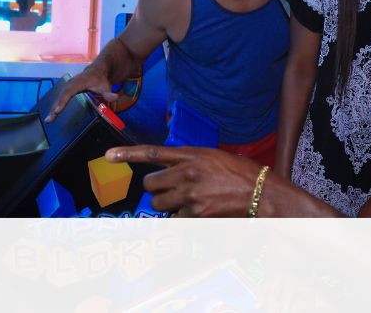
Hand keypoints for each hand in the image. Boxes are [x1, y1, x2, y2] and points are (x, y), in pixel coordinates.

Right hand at [45, 69, 117, 122]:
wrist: (97, 70)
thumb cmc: (100, 79)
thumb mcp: (106, 86)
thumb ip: (108, 93)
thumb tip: (115, 97)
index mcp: (79, 82)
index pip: (69, 92)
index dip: (63, 101)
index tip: (58, 110)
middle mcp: (71, 84)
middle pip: (61, 97)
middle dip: (55, 108)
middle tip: (49, 120)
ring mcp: (68, 86)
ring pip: (59, 98)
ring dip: (53, 109)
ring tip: (49, 120)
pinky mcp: (67, 90)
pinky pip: (60, 99)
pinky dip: (56, 107)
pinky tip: (52, 116)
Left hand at [107, 145, 261, 216]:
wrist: (261, 193)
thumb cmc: (241, 173)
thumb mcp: (214, 156)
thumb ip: (190, 160)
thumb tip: (171, 168)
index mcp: (192, 155)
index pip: (153, 153)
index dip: (128, 154)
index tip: (109, 156)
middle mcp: (187, 173)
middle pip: (151, 184)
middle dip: (157, 188)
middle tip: (171, 189)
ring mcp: (189, 194)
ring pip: (159, 202)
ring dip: (168, 203)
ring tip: (187, 200)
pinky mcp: (194, 213)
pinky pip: (175, 218)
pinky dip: (182, 217)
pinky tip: (199, 211)